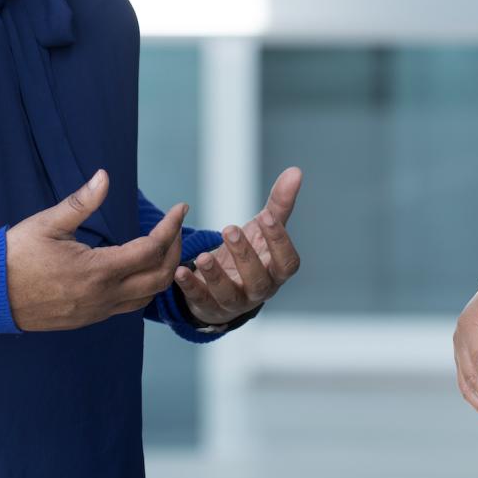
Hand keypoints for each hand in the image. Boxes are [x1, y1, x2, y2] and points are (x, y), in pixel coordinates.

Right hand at [6, 169, 187, 330]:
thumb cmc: (14, 256)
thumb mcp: (48, 223)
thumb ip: (81, 202)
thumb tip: (104, 176)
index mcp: (97, 271)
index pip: (151, 250)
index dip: (171, 227)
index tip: (180, 207)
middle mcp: (103, 296)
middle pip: (161, 277)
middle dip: (175, 249)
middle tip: (174, 226)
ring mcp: (96, 312)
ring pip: (147, 297)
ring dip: (162, 272)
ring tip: (163, 246)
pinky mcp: (88, 319)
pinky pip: (128, 306)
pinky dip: (144, 287)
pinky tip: (137, 268)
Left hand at [173, 166, 302, 326]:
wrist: (226, 284)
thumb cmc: (252, 252)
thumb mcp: (263, 228)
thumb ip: (279, 203)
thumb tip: (295, 171)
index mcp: (276, 271)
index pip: (287, 263)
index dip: (279, 241)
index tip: (266, 216)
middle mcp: (259, 290)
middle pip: (258, 280)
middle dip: (245, 256)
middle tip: (229, 229)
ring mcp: (234, 302)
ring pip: (229, 295)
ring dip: (216, 275)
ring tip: (203, 256)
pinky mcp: (209, 307)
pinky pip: (200, 300)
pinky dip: (190, 287)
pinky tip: (181, 271)